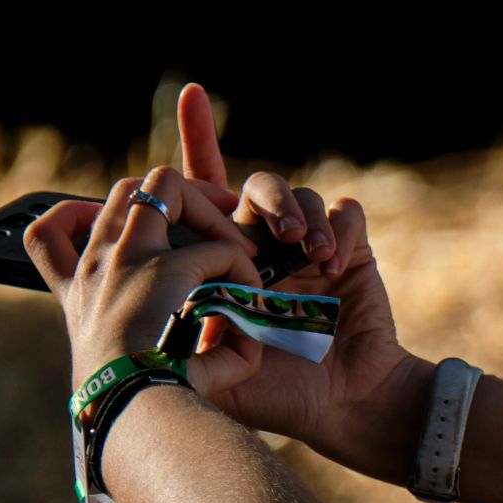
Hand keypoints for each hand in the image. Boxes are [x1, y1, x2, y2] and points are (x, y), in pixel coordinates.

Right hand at [23, 168, 259, 388]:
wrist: (134, 417)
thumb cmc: (137, 408)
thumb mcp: (131, 370)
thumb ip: (167, 339)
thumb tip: (221, 330)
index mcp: (80, 295)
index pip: (47, 235)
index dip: (77, 213)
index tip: (111, 222)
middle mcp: (97, 267)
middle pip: (123, 190)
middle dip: (173, 195)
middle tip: (214, 218)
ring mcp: (129, 259)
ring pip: (166, 187)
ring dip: (207, 211)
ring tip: (236, 249)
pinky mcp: (169, 269)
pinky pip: (220, 249)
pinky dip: (242, 268)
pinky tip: (250, 297)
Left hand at [173, 84, 427, 462]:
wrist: (342, 408)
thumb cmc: (277, 393)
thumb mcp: (211, 366)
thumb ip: (178, 332)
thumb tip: (150, 291)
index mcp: (226, 262)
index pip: (204, 192)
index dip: (200, 139)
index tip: (192, 94)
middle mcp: (265, 246)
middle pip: (252, 186)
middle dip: (262, 201)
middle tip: (272, 238)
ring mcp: (308, 246)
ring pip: (297, 194)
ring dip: (297, 215)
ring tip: (306, 254)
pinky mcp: (352, 249)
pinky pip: (344, 211)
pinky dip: (338, 230)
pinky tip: (332, 268)